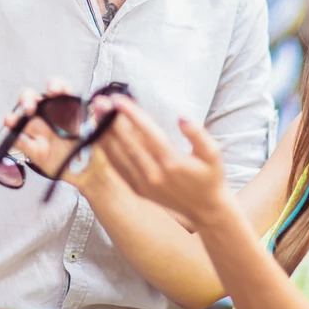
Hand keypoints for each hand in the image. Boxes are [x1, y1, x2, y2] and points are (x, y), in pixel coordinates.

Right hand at [6, 78, 107, 188]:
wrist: (93, 172)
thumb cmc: (96, 146)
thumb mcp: (102, 128)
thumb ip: (101, 115)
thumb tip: (102, 103)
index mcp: (67, 105)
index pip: (58, 88)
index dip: (54, 86)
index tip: (54, 91)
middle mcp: (50, 115)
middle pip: (33, 99)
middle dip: (28, 99)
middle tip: (30, 107)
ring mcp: (40, 132)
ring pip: (22, 119)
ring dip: (14, 117)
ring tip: (10, 119)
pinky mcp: (35, 150)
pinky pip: (21, 142)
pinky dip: (15, 139)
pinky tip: (12, 136)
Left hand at [99, 95, 231, 227]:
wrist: (205, 209)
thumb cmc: (210, 177)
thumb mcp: (213, 154)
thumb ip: (198, 134)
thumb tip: (182, 117)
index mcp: (172, 162)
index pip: (148, 133)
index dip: (132, 114)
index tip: (118, 99)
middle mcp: (154, 174)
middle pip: (127, 142)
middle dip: (111, 120)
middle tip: (99, 101)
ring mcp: (143, 183)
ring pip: (118, 155)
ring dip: (104, 133)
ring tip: (95, 113)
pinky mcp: (137, 188)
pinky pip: (117, 167)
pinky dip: (106, 150)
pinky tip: (98, 135)